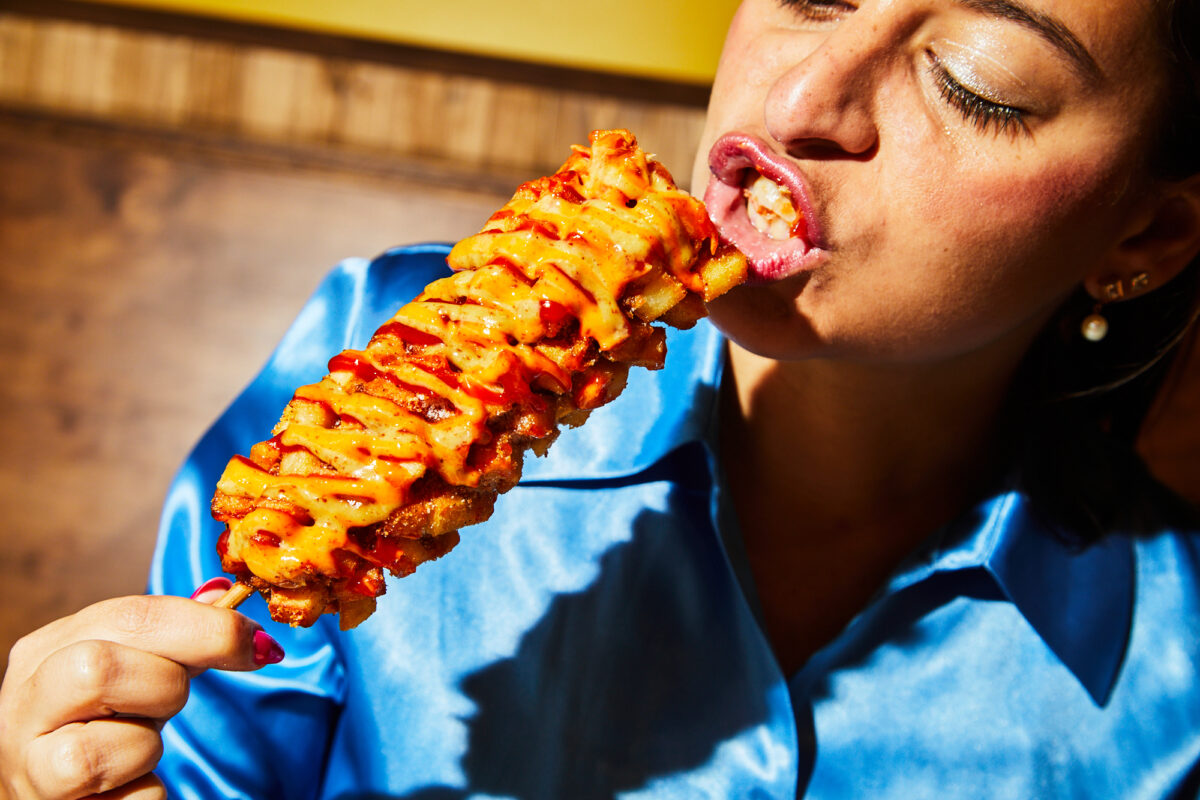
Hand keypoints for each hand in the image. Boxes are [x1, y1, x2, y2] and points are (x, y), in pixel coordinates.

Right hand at [0, 579, 282, 798]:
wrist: (59, 791)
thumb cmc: (99, 721)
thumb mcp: (133, 664)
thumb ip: (176, 630)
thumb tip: (227, 591)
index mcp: (48, 647)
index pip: (131, 616)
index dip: (208, 627)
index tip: (258, 645)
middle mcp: (25, 700)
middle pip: (98, 669)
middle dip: (164, 685)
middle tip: (173, 700)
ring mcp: (29, 762)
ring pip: (107, 746)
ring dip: (148, 746)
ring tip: (138, 746)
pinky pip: (133, 799)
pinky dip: (149, 791)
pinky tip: (131, 783)